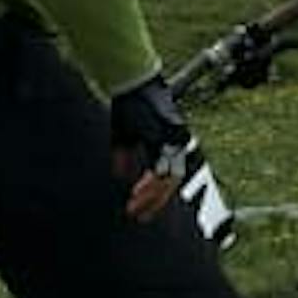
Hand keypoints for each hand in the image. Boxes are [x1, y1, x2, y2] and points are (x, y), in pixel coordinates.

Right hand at [109, 78, 190, 221]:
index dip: (154, 194)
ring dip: (152, 195)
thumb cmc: (129, 105)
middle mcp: (175, 143)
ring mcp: (175, 140)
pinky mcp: (169, 138)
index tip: (138, 208)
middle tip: (138, 214)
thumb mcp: (124, 136)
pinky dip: (152, 183)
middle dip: (154, 201)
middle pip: (172, 181)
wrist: (133, 83)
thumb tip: (121, 176)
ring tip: (135, 206)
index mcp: (167, 142)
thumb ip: (124, 157)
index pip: (167, 175)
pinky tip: (138, 191)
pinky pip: (164, 168)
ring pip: (170, 178)